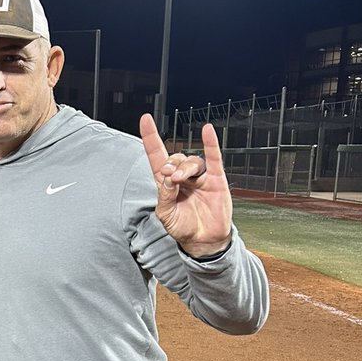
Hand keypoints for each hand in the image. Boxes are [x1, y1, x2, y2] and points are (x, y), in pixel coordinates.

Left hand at [139, 115, 231, 256]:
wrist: (203, 240)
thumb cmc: (182, 227)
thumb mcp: (166, 215)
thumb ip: (164, 195)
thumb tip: (168, 177)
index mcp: (166, 183)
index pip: (156, 156)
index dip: (151, 138)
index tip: (145, 120)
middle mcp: (182, 177)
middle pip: (175, 158)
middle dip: (171, 164)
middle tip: (170, 177)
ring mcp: (200, 178)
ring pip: (192, 161)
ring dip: (185, 167)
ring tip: (182, 179)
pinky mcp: (216, 180)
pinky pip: (214, 158)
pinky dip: (211, 143)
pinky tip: (207, 131)